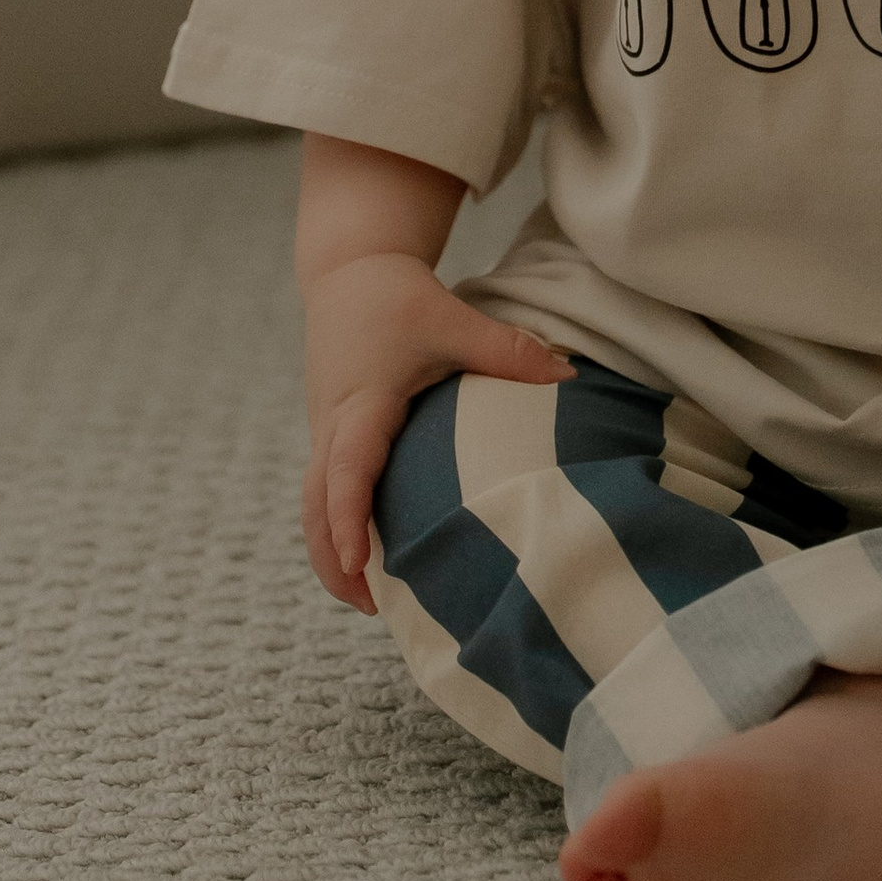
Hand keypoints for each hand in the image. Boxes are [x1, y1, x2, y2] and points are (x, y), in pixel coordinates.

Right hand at [300, 250, 571, 611]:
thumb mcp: (452, 318)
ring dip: (332, 552)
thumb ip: (507, 350)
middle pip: (315, 506)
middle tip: (371, 607)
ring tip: (372, 599)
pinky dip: (335, 527)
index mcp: (361, 402)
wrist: (349, 273)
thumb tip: (568, 376)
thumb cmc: (398, 298)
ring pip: (313, 505)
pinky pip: (323, 492)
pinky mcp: (329, 434)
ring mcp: (324, 432)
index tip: (359, 564)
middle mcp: (333, 424)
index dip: (348, 518)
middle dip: (334, 560)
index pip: (346, 469)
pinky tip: (371, 556)